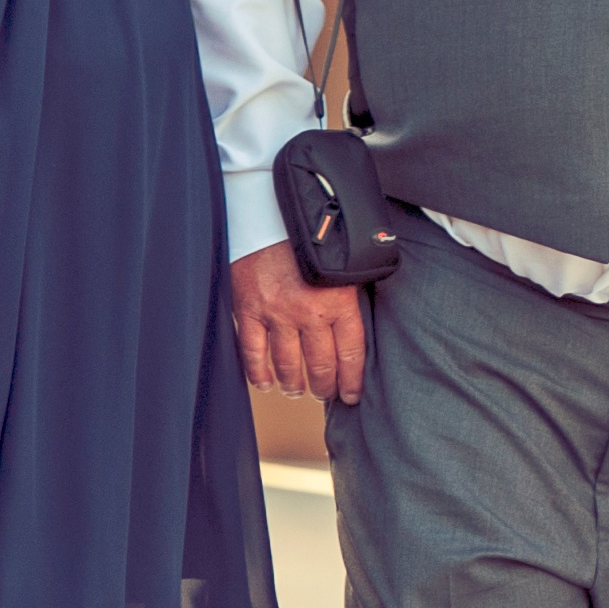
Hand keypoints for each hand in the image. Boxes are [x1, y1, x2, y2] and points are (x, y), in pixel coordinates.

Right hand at [229, 241, 365, 404]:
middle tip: (324, 394)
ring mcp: (277, 313)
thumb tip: (360, 322)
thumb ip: (351, 294)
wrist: (269, 213)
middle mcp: (309, 312)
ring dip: (293, 384)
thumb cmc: (311, 236)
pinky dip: (258, 373)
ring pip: (287, 365)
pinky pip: (253, 352)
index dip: (352, 381)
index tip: (351, 395)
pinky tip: (265, 383)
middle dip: (324, 386)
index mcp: (339, 301)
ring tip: (297, 391)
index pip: (351, 354)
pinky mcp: (248, 309)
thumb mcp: (344, 264)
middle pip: (320, 365)